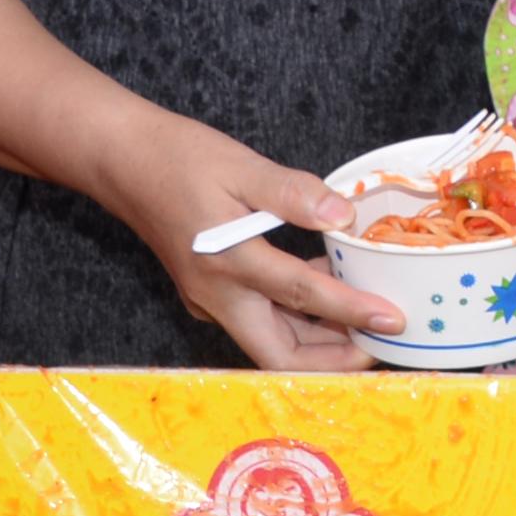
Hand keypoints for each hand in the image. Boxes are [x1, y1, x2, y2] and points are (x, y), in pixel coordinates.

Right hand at [89, 112, 397, 370]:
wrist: (123, 162)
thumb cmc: (180, 159)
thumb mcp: (243, 166)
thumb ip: (294, 194)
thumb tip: (343, 216)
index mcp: (228, 263)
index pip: (302, 297)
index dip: (352, 311)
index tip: (393, 320)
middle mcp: (217, 294)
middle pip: (281, 351)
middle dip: (334, 356)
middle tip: (381, 340)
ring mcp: (210, 298)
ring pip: (271, 338)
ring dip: (318, 336)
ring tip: (366, 317)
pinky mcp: (209, 293)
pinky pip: (260, 316)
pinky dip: (297, 312)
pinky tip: (326, 283)